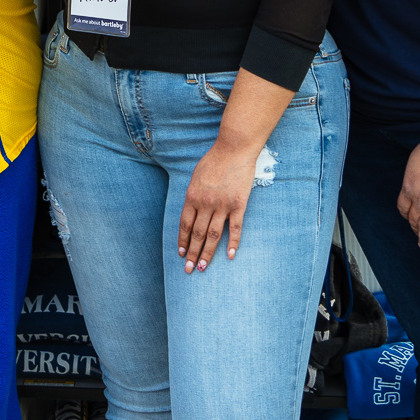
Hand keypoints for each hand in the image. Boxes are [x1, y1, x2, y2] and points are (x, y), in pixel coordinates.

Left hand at [177, 142, 260, 271]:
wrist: (234, 149)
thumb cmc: (214, 160)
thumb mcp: (196, 177)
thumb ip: (193, 195)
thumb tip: (191, 211)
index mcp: (192, 196)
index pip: (184, 225)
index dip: (182, 240)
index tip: (180, 253)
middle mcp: (205, 204)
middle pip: (197, 234)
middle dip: (191, 253)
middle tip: (188, 269)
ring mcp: (223, 206)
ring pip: (213, 235)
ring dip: (207, 253)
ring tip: (202, 267)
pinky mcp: (239, 205)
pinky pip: (234, 229)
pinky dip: (232, 244)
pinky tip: (229, 256)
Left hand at [398, 137, 419, 248]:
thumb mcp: (414, 161)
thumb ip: (414, 174)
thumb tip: (417, 176)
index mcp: (408, 187)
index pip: (403, 207)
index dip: (406, 215)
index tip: (408, 218)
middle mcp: (417, 200)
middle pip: (413, 219)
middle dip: (414, 227)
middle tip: (416, 233)